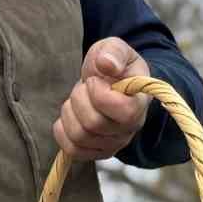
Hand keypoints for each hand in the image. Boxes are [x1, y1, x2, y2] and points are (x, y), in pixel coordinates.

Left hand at [53, 38, 152, 160]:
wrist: (111, 83)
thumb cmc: (114, 66)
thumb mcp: (114, 48)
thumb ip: (113, 52)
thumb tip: (106, 64)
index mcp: (140, 103)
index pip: (124, 111)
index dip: (100, 94)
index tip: (95, 80)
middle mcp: (129, 129)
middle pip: (93, 123)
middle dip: (79, 98)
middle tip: (85, 87)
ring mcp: (113, 144)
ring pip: (79, 136)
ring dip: (70, 112)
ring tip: (79, 100)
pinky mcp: (96, 152)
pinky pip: (72, 149)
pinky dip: (63, 130)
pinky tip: (71, 115)